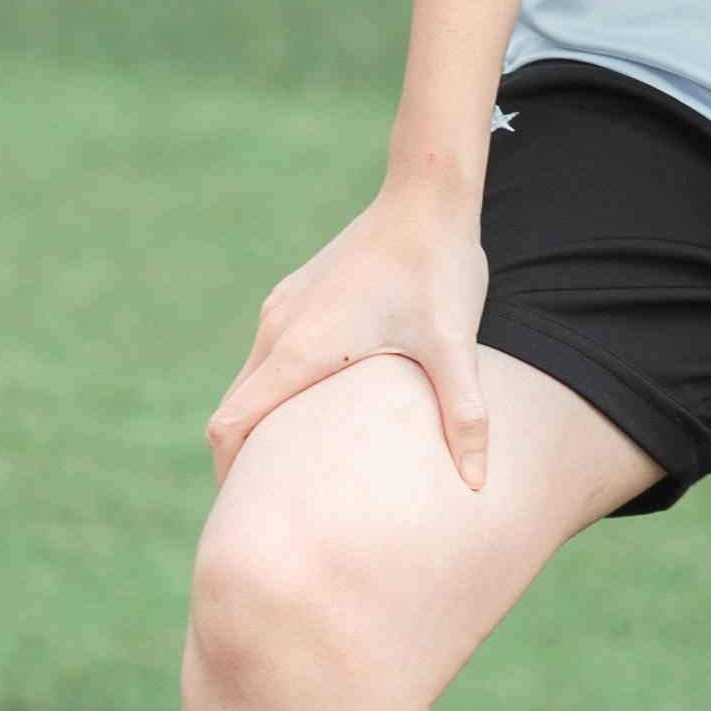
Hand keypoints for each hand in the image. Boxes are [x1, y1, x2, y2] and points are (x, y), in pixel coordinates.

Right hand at [206, 180, 493, 491]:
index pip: (232, 425)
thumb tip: (478, 485)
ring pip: (250, 381)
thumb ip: (464, 417)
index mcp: (301, 350)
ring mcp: (283, 308)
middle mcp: (279, 329)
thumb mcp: (455, 346)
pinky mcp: (297, 294)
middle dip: (244, 461)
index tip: (245, 516)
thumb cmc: (439, 268)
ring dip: (261, 423)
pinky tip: (318, 409)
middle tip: (271, 509)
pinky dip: (275, 391)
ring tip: (293, 468)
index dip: (232, 476)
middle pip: (233, 411)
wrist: (426, 194)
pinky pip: (269, 355)